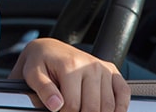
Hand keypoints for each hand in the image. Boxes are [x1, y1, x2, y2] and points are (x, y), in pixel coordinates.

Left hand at [9, 37, 129, 111]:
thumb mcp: (32, 74)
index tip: (57, 109)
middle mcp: (90, 65)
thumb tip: (56, 105)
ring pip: (108, 106)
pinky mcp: (111, 71)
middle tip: (68, 110)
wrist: (48, 49)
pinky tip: (108, 111)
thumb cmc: (40, 63)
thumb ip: (43, 89)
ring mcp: (102, 68)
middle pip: (92, 108)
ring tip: (81, 108)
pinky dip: (120, 108)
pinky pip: (123, 93)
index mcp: (70, 65)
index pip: (73, 105)